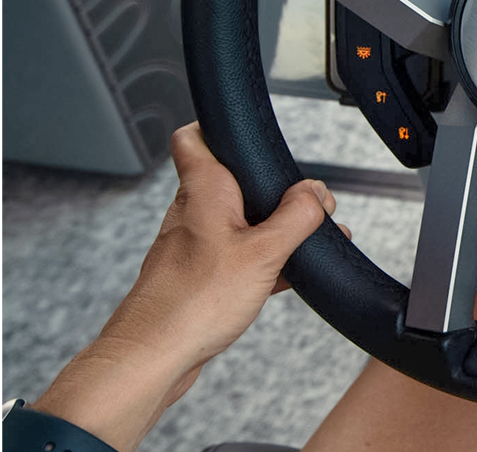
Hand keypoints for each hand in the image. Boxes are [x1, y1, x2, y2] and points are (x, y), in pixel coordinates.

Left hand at [32, 123, 344, 451]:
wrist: (154, 357)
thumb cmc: (193, 302)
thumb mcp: (265, 252)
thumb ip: (297, 218)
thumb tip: (316, 195)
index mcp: (204, 190)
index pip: (194, 137)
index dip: (218, 127)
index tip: (249, 132)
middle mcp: (193, 211)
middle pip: (232, 179)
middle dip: (273, 188)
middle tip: (307, 206)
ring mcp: (193, 244)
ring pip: (238, 219)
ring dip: (272, 227)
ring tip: (308, 241)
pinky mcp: (197, 275)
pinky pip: (235, 253)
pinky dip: (262, 258)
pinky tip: (288, 275)